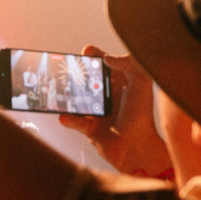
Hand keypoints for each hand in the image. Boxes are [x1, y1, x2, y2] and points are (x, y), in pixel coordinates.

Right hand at [57, 47, 172, 178]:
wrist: (136, 148)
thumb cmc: (141, 116)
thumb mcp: (142, 83)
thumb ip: (128, 63)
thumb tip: (106, 58)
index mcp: (122, 84)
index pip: (107, 64)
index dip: (96, 56)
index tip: (86, 52)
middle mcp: (109, 96)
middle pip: (88, 79)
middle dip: (77, 73)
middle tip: (67, 68)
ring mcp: (99, 112)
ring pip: (78, 99)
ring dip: (67, 95)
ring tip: (58, 89)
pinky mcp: (91, 129)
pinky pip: (75, 121)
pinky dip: (68, 119)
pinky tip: (64, 115)